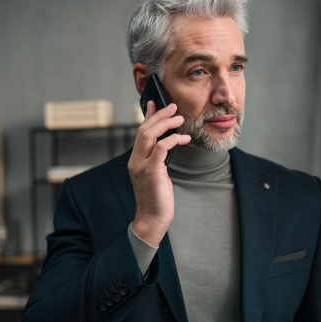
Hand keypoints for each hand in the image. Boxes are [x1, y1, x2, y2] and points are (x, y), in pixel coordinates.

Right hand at [128, 101, 190, 246]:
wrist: (153, 218)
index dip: (148, 116)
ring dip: (166, 124)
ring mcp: (141, 166)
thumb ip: (158, 158)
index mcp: (135, 160)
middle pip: (144, 130)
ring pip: (149, 135)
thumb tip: (166, 143)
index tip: (155, 103)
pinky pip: (162, 149)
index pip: (140, 132)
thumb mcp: (156, 174)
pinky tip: (184, 138)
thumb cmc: (157, 198)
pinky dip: (173, 140)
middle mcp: (135, 161)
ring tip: (180, 118)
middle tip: (173, 107)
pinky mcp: (152, 172)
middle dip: (159, 115)